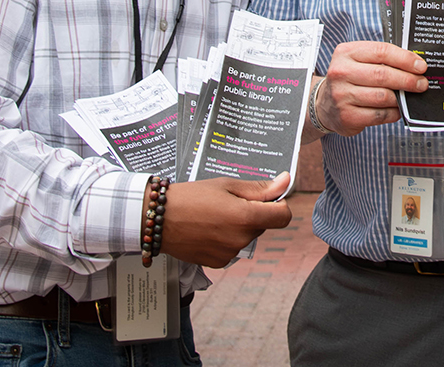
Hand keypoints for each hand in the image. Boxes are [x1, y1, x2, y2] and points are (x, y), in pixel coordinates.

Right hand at [159, 172, 293, 267]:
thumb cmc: (190, 197)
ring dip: (238, 227)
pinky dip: (225, 239)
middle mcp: (241, 239)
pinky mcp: (218, 262)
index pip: (284, 217)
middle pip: (263, 225)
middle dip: (252, 213)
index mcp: (246, 217)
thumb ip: (259, 188)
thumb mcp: (226, 185)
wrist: (158, 219)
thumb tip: (286, 181)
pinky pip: (232, 248)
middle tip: (227, 202)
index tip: (266, 198)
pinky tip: (207, 229)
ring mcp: (230, 254)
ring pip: (247, 237)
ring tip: (213, 215)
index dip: (278, 205)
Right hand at [314, 41, 428, 135]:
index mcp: (346, 53)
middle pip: (383, 74)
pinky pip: (379, 115)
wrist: (324, 104)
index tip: (421, 66)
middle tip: (422, 83)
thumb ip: (382, 60)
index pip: (381, 51)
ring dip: (401, 98)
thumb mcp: (358, 61)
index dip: (405, 59)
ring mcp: (342, 95)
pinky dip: (393, 113)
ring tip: (409, 96)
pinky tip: (396, 109)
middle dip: (408, 80)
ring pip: (383, 96)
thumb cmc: (349, 79)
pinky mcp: (347, 116)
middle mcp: (341, 72)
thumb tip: (414, 65)